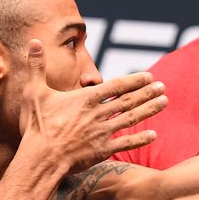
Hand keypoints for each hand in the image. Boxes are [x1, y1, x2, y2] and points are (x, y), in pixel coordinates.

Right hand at [19, 39, 165, 172]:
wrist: (40, 158)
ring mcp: (102, 133)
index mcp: (85, 99)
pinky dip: (140, 139)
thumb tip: (33, 41)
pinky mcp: (102, 151)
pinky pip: (126, 143)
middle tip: (163, 87)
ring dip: (149, 110)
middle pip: (128, 101)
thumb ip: (36, 66)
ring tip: (165, 102)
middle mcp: (98, 114)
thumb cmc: (36, 125)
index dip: (134, 80)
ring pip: (131, 119)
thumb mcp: (34, 92)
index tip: (149, 76)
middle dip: (147, 93)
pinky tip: (154, 135)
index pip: (116, 86)